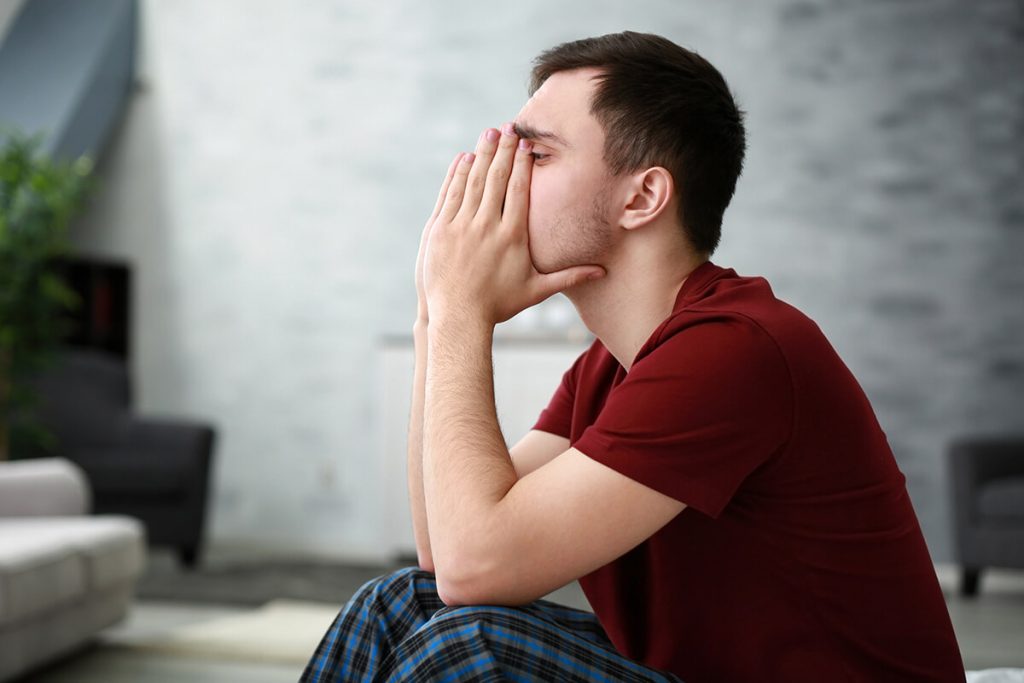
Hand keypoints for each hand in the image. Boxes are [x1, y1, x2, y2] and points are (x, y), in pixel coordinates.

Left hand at [423, 123, 604, 326]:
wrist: (459, 318)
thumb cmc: (499, 306)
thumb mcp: (536, 291)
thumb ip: (569, 277)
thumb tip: (603, 272)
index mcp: (511, 236)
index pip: (517, 190)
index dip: (521, 163)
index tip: (526, 142)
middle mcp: (486, 227)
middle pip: (495, 179)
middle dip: (503, 150)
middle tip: (508, 126)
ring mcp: (460, 227)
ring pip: (472, 182)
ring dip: (481, 155)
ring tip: (488, 134)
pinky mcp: (440, 231)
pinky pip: (450, 195)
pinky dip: (456, 174)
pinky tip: (464, 159)